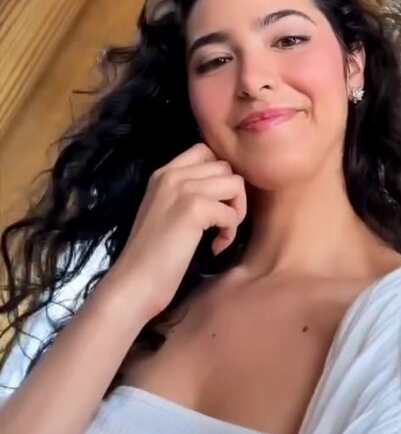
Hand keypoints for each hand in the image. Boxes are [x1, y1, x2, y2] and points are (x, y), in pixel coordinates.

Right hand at [107, 143, 245, 320]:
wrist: (133, 283)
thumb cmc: (150, 256)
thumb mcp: (164, 210)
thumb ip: (185, 192)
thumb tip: (222, 189)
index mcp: (163, 173)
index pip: (205, 150)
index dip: (219, 174)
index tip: (216, 201)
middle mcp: (172, 174)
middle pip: (225, 166)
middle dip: (232, 195)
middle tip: (222, 222)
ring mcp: (183, 189)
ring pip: (235, 183)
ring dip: (235, 210)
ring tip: (221, 234)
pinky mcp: (193, 209)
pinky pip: (231, 212)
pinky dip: (230, 233)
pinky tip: (215, 248)